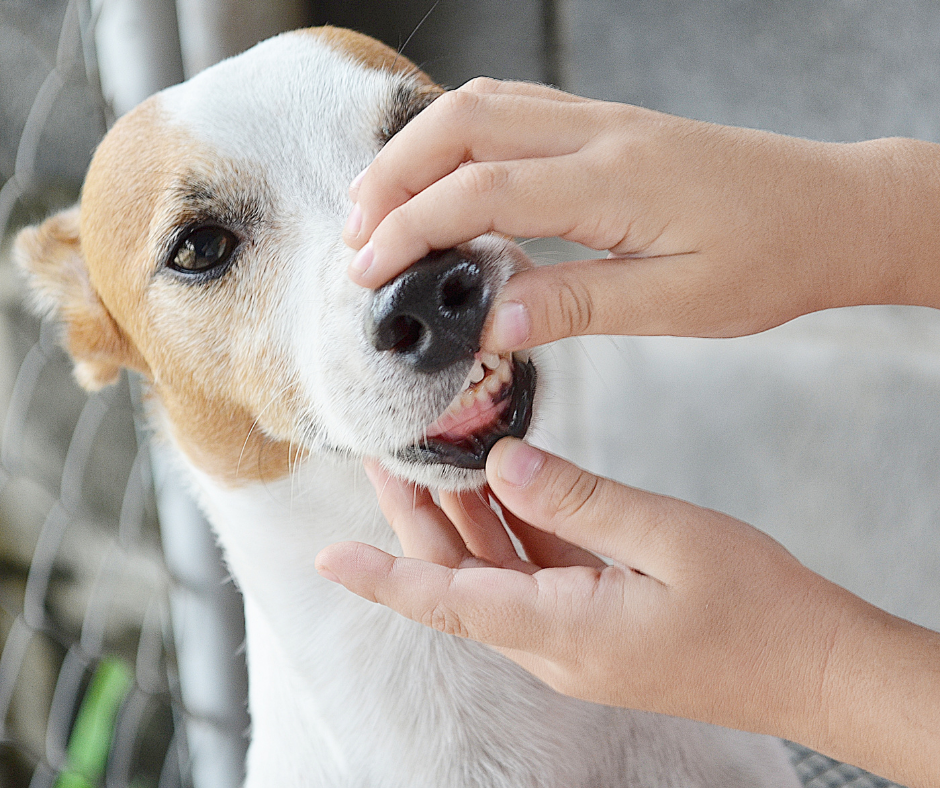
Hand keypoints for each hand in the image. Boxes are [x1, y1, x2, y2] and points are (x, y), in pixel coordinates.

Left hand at [316, 438, 939, 787]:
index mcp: (562, 629)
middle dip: (414, 520)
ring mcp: (573, 635)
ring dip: (459, 518)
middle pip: (458, 579)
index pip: (446, 602)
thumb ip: (578, 499)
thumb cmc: (757, 609)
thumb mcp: (668, 538)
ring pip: (491, 572)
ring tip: (430, 458)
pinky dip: (509, 528)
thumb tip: (505, 464)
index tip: (329, 556)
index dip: (383, 577)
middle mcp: (553, 642)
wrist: (815, 665)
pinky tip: (501, 483)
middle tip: (385, 456)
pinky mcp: (595, 620)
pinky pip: (533, 572)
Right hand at [344, 79, 939, 348]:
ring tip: (379, 204)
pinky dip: (461, 135)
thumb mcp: (678, 303)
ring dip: (418, 149)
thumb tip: (493, 319)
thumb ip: (578, 304)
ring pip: (482, 107)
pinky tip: (446, 171)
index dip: (410, 228)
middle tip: (354, 235)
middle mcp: (597, 136)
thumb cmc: (769, 259)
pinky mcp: (608, 126)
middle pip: (463, 127)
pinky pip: (515, 109)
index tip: (367, 271)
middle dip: (392, 177)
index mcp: (613, 183)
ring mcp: (601, 121)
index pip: (481, 194)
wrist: (831, 210)